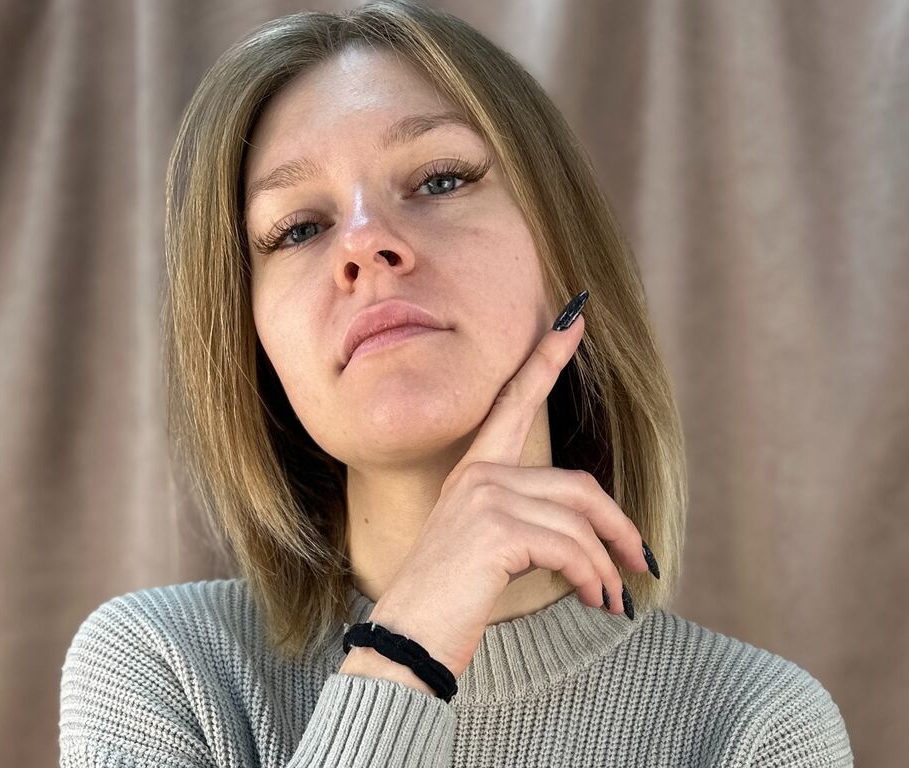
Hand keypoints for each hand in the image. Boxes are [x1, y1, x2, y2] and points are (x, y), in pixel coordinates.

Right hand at [358, 290, 652, 682]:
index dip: (546, 358)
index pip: (513, 402)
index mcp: (473, 473)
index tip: (574, 319)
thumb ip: (528, 524)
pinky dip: (594, 577)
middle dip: (619, 527)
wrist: (407, 641)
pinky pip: (572, 547)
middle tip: (641, 564)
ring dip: (608, 565)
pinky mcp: (495, 529)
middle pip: (578, 485)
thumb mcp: (489, 550)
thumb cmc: (448, 601)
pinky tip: (596, 602)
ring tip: (612, 599)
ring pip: (581, 520)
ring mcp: (484, 498)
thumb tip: (594, 535)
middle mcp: (478, 476)